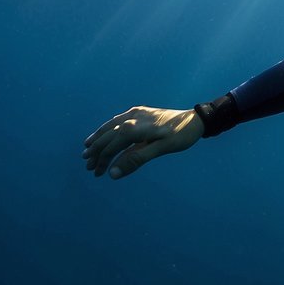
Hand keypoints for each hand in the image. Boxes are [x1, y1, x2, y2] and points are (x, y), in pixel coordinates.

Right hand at [82, 106, 202, 178]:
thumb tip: (112, 173)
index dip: (102, 160)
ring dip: (99, 138)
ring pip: (111, 125)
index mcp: (135, 127)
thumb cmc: (180, 136)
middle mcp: (132, 116)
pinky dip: (108, 128)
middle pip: (108, 135)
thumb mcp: (160, 150)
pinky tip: (104, 133)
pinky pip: (118, 120)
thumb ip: (136, 160)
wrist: (196, 119)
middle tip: (88, 165)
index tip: (97, 173)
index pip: (112, 145)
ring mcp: (136, 112)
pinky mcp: (140, 111)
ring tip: (87, 148)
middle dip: (97, 150)